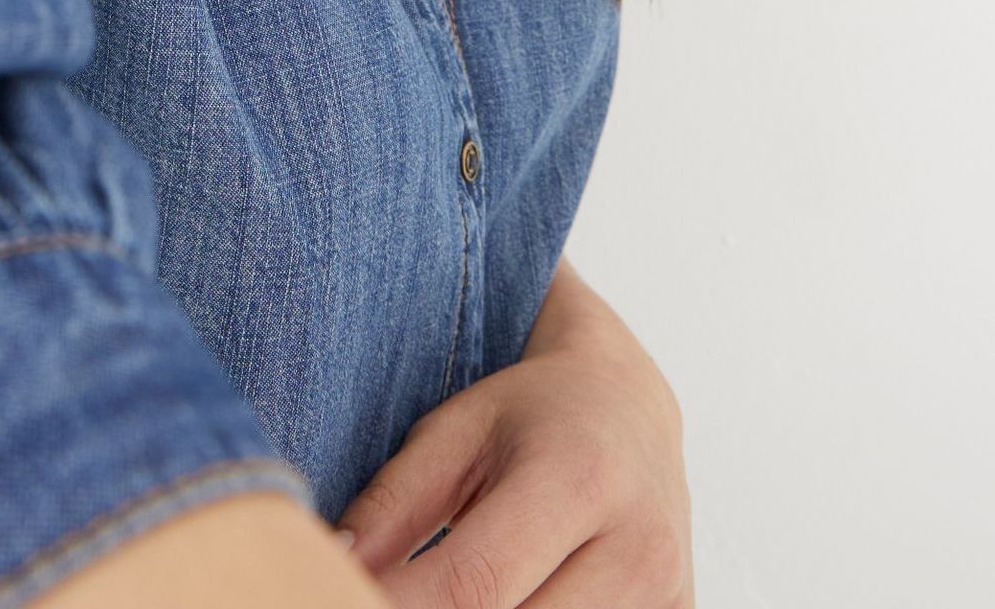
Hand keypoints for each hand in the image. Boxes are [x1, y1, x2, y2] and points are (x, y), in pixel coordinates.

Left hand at [332, 260, 693, 604]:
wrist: (632, 409)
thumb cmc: (530, 414)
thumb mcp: (453, 431)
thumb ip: (393, 503)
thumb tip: (329, 567)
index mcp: (576, 478)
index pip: (473, 582)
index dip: (397, 608)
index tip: (335, 600)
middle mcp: (639, 548)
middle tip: (369, 603)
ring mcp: (667, 598)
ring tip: (433, 599)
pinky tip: (503, 604)